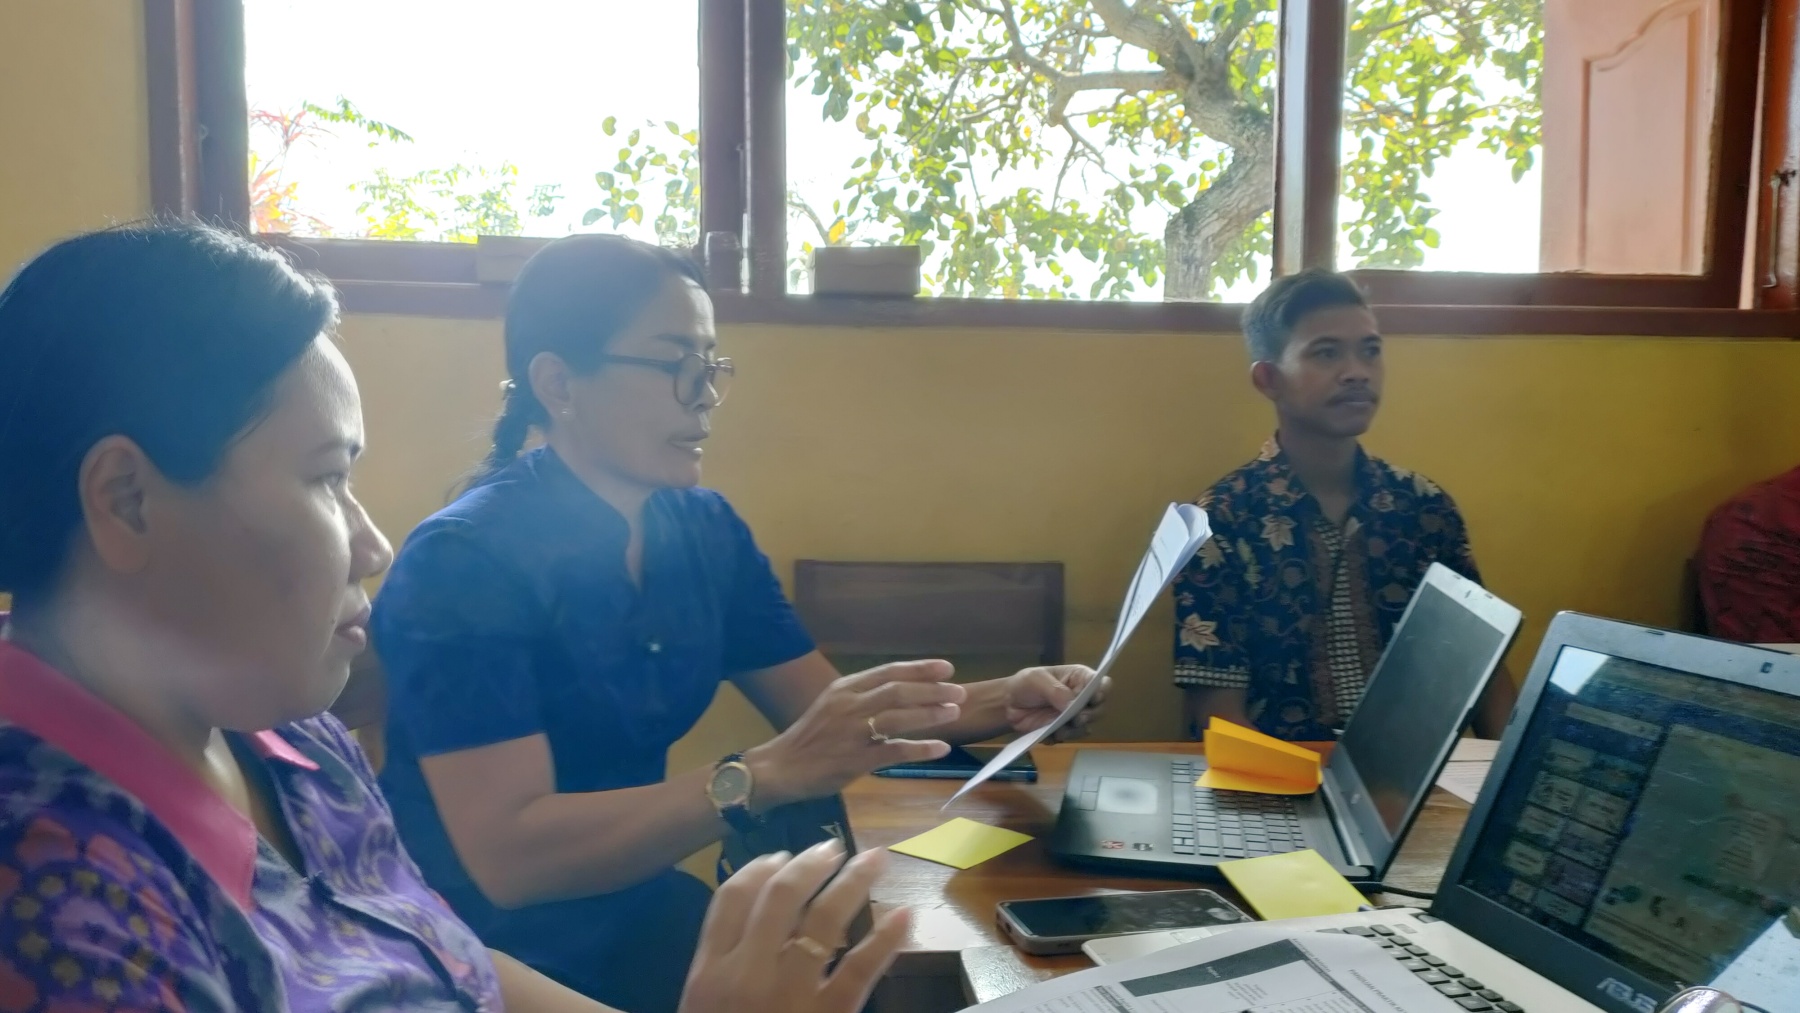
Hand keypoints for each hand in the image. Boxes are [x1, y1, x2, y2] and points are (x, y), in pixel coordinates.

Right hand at [678, 841, 908, 1012]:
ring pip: (824, 919)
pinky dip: (885, 940)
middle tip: (832, 846)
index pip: (732, 898)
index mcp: (709, 970)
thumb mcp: (702, 1008)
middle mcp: (748, 971)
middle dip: (809, 863)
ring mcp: (789, 992)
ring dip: (853, 882)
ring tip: (875, 859)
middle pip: (780, 896)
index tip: (781, 856)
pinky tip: (904, 916)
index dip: (760, 868)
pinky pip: (860, 970)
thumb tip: (752, 934)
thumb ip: (722, 970)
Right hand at [746, 660, 961, 807]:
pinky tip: (940, 748)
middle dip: (932, 690)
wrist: (779, 768)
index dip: (920, 669)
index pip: (888, 671)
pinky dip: (920, 748)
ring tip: (954, 713)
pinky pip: (894, 751)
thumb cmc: (809, 739)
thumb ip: (861, 698)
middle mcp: (849, 705)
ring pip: (898, 717)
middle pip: (898, 690)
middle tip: (959, 692)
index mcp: (844, 689)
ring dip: (930, 714)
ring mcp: (852, 732)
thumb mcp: (832, 707)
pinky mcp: (854, 759)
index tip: (947, 668)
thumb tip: (898, 692)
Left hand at [1002, 665, 1108, 742]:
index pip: (1101, 683)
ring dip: (1075, 730)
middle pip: (1099, 708)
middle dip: (1090, 715)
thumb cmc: (1025, 685)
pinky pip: (1071, 737)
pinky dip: (1062, 737)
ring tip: (1059, 731)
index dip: (1101, 691)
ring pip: (1086, 726)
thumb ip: (1056, 691)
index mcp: (1079, 678)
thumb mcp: (1037, 680)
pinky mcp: (1065, 729)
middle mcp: (1081, 697)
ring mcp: (1074, 715)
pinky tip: (1050, 735)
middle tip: (1077, 719)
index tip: (1094, 699)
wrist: (1008, 705)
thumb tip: (1073, 705)